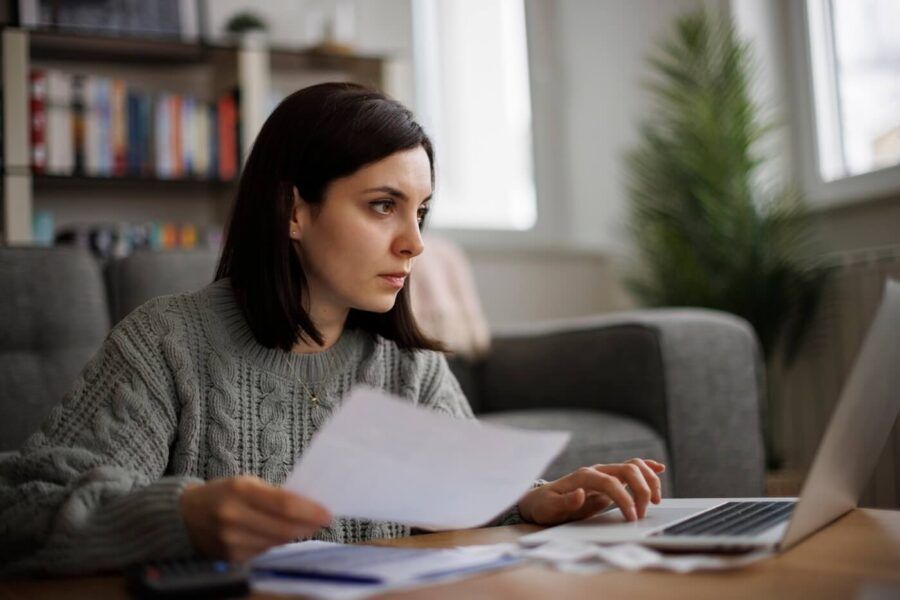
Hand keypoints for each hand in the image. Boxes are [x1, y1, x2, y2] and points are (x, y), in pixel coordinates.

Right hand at [180, 475, 331, 561]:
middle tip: (323, 520)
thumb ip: (273, 494)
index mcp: (240, 491)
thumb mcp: (246, 483)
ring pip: (278, 541)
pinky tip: (280, 533)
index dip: (310, 511)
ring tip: (305, 524)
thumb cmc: (222, 494)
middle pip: (284, 527)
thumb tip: (307, 506)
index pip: (284, 504)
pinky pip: (265, 551)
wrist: (185, 516)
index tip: (327, 513)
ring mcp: (232, 541)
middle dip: (309, 525)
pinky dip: (277, 542)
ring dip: (295, 534)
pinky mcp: (232, 557)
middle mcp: (234, 517)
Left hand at [517, 458, 665, 525]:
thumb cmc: (545, 505)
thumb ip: (565, 502)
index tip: (632, 517)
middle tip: (644, 513)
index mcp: (583, 476)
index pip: (611, 482)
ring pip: (634, 466)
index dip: (625, 498)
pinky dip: (647, 468)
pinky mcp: (611, 479)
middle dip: (642, 489)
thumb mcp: (549, 508)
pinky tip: (659, 469)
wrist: (541, 500)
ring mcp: (605, 473)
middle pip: (628, 470)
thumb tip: (581, 493)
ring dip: (649, 480)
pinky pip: (632, 468)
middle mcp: (597, 471)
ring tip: (655, 500)